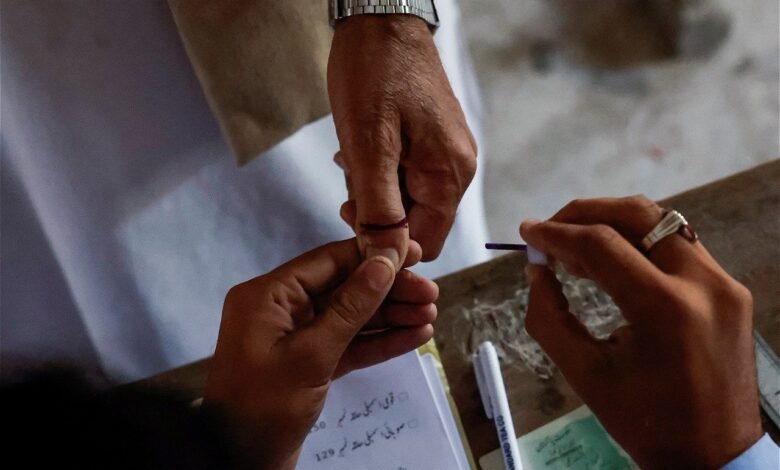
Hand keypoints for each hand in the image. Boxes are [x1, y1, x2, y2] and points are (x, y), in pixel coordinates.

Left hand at [204, 239, 436, 469]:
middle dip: (388, 291)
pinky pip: (348, 344)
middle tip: (431, 293)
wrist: (240, 462)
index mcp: (269, 296)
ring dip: (390, 316)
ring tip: (430, 315)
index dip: (373, 256)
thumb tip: (383, 264)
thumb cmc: (265, 406)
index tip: (414, 255)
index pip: (328, 262)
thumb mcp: (311, 355)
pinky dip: (378, 341)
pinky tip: (413, 337)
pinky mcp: (310, 363)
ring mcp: (296, 337)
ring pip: (351, 317)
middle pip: (344, 288)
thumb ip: (350, 308)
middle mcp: (282, 309)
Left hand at [328, 15, 476, 268]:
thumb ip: (378, 206)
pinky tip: (363, 149)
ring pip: (409, 201)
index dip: (387, 243)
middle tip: (350, 179)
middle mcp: (457, 170)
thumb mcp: (367, 145)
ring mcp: (448, 155)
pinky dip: (381, 172)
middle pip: (417, 223)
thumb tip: (386, 256)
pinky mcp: (434, 143)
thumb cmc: (374, 73)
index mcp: (449, 174)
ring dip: (375, 191)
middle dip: (378, 212)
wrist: (382, 20)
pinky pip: (408, 177)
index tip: (354, 216)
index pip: (424, 243)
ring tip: (354, 157)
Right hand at [520, 196, 761, 468]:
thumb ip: (549, 316)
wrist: (714, 456)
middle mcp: (703, 284)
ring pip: (662, 223)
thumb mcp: (584, 373)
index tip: (526, 234)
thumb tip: (535, 270)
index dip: (555, 234)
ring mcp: (724, 284)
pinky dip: (640, 244)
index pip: (600, 245)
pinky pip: (679, 247)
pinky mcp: (731, 290)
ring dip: (613, 225)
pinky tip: (614, 262)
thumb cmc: (644, 422)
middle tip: (550, 229)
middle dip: (584, 213)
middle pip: (637, 214)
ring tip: (576, 248)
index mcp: (665, 309)